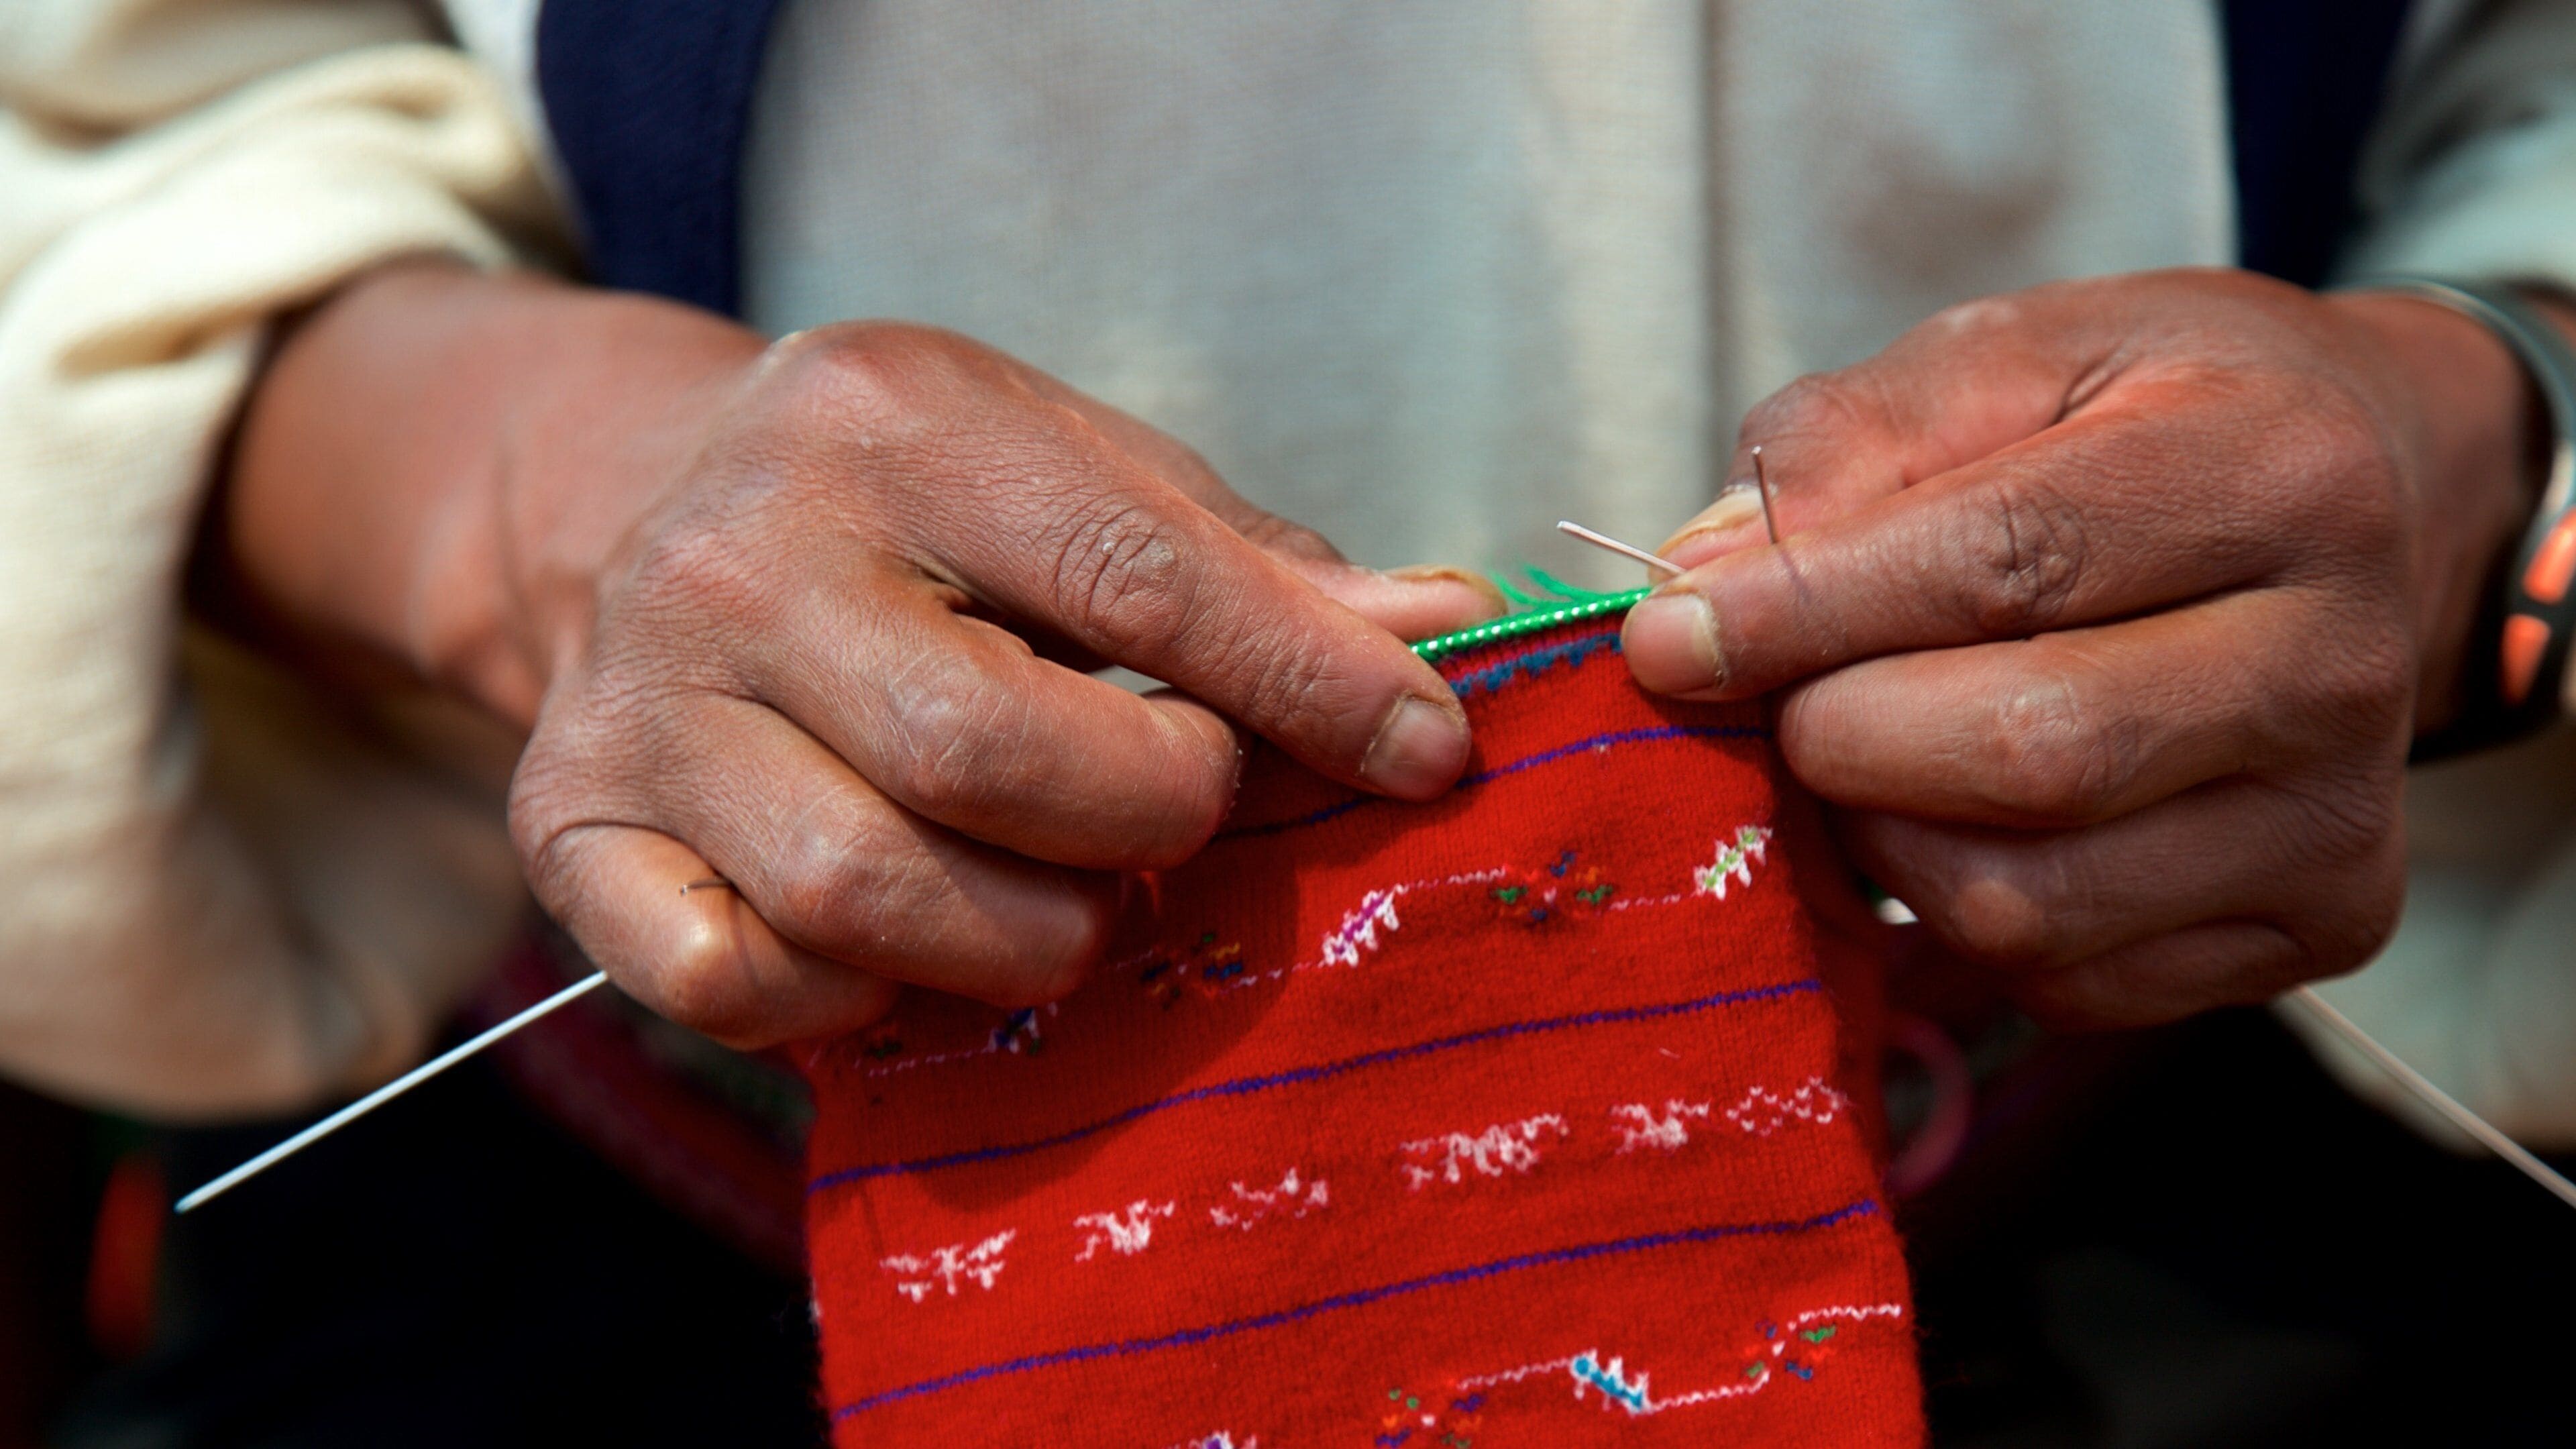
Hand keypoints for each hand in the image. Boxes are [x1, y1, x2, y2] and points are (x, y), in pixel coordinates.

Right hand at [222, 264, 1497, 1045]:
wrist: (646, 500)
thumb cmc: (921, 507)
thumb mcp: (1083, 473)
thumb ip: (1256, 569)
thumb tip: (1446, 636)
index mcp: (891, 425)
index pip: (1133, 577)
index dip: (1300, 684)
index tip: (1421, 752)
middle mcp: (734, 554)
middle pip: (984, 756)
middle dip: (1140, 819)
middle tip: (1172, 809)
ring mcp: (634, 698)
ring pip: (863, 895)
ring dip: (1022, 935)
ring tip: (1064, 894)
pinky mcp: (570, 826)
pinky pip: (736, 982)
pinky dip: (855, 1000)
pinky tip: (909, 938)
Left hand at [1622, 268, 2550, 1025]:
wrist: (2359, 505)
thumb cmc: (2148, 420)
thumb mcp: (2006, 355)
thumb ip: (1846, 442)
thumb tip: (1699, 579)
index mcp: (2274, 474)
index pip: (2008, 564)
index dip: (1806, 613)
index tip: (1668, 637)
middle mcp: (2341, 662)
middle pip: (2025, 756)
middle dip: (1837, 735)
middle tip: (1778, 696)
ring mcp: (2340, 820)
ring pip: (2025, 903)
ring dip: (1882, 840)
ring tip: (1869, 751)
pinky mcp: (2318, 928)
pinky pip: (2064, 980)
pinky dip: (1953, 917)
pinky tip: (1952, 821)